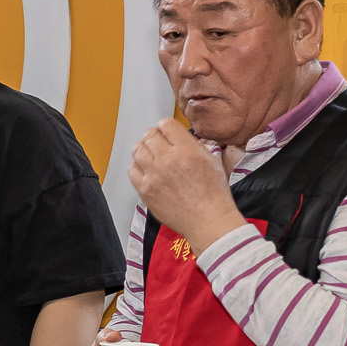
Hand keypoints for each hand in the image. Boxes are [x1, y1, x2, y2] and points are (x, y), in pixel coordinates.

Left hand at [128, 120, 243, 252]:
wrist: (208, 221)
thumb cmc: (214, 195)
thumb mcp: (212, 161)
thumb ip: (194, 146)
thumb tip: (180, 137)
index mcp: (187, 151)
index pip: (166, 124)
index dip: (166, 126)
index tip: (167, 131)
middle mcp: (168, 161)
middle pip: (149, 135)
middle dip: (154, 135)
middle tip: (157, 141)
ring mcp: (154, 176)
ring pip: (137, 150)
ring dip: (143, 149)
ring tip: (149, 153)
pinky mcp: (145, 190)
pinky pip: (132, 171)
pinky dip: (137, 167)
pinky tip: (145, 170)